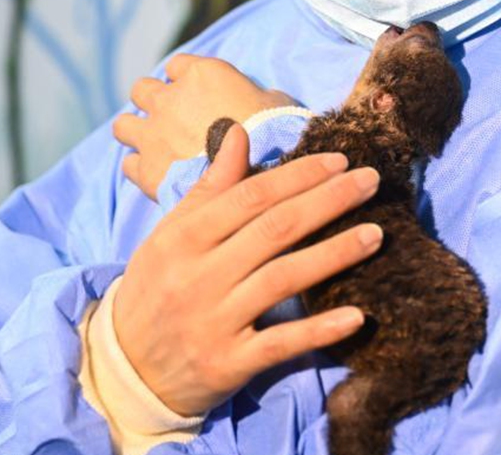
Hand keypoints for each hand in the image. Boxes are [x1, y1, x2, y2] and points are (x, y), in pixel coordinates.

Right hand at [112, 123, 383, 416]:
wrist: (125, 368)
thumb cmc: (156, 288)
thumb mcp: (171, 234)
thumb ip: (210, 186)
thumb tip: (238, 132)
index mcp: (184, 237)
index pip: (251, 196)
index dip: (299, 176)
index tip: (340, 161)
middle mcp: (198, 276)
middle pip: (274, 230)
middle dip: (328, 201)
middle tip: (372, 182)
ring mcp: (213, 321)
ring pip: (282, 280)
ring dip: (334, 254)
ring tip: (376, 234)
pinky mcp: (227, 365)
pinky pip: (280, 344)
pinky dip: (319, 331)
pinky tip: (357, 316)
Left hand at [114, 53, 299, 198]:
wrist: (263, 173)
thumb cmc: (278, 132)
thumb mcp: (276, 100)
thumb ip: (254, 95)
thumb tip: (258, 100)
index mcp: (202, 74)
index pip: (177, 65)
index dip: (185, 80)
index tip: (196, 95)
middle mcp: (170, 99)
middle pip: (142, 89)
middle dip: (153, 102)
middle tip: (171, 120)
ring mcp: (154, 134)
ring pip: (123, 125)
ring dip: (136, 132)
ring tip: (154, 146)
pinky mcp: (148, 169)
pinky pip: (129, 164)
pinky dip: (140, 167)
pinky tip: (158, 174)